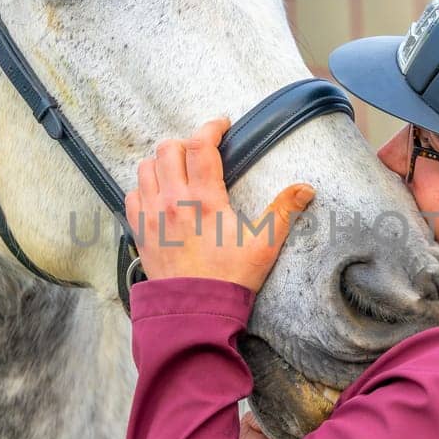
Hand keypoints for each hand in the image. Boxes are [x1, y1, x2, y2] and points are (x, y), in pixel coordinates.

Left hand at [124, 117, 314, 293]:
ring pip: (146, 167)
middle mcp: (173, 201)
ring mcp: (152, 215)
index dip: (212, 127)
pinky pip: (132, 194)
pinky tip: (160, 195)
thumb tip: (306, 188)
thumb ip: (284, 212)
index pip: (201, 145)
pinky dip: (144, 187)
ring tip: (179, 171)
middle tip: (202, 153)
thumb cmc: (230, 279)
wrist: (195, 313)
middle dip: (186, 143)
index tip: (222, 125)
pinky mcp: (140, 231)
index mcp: (204, 200)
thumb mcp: (264, 245)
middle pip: (168, 149)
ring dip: (162, 162)